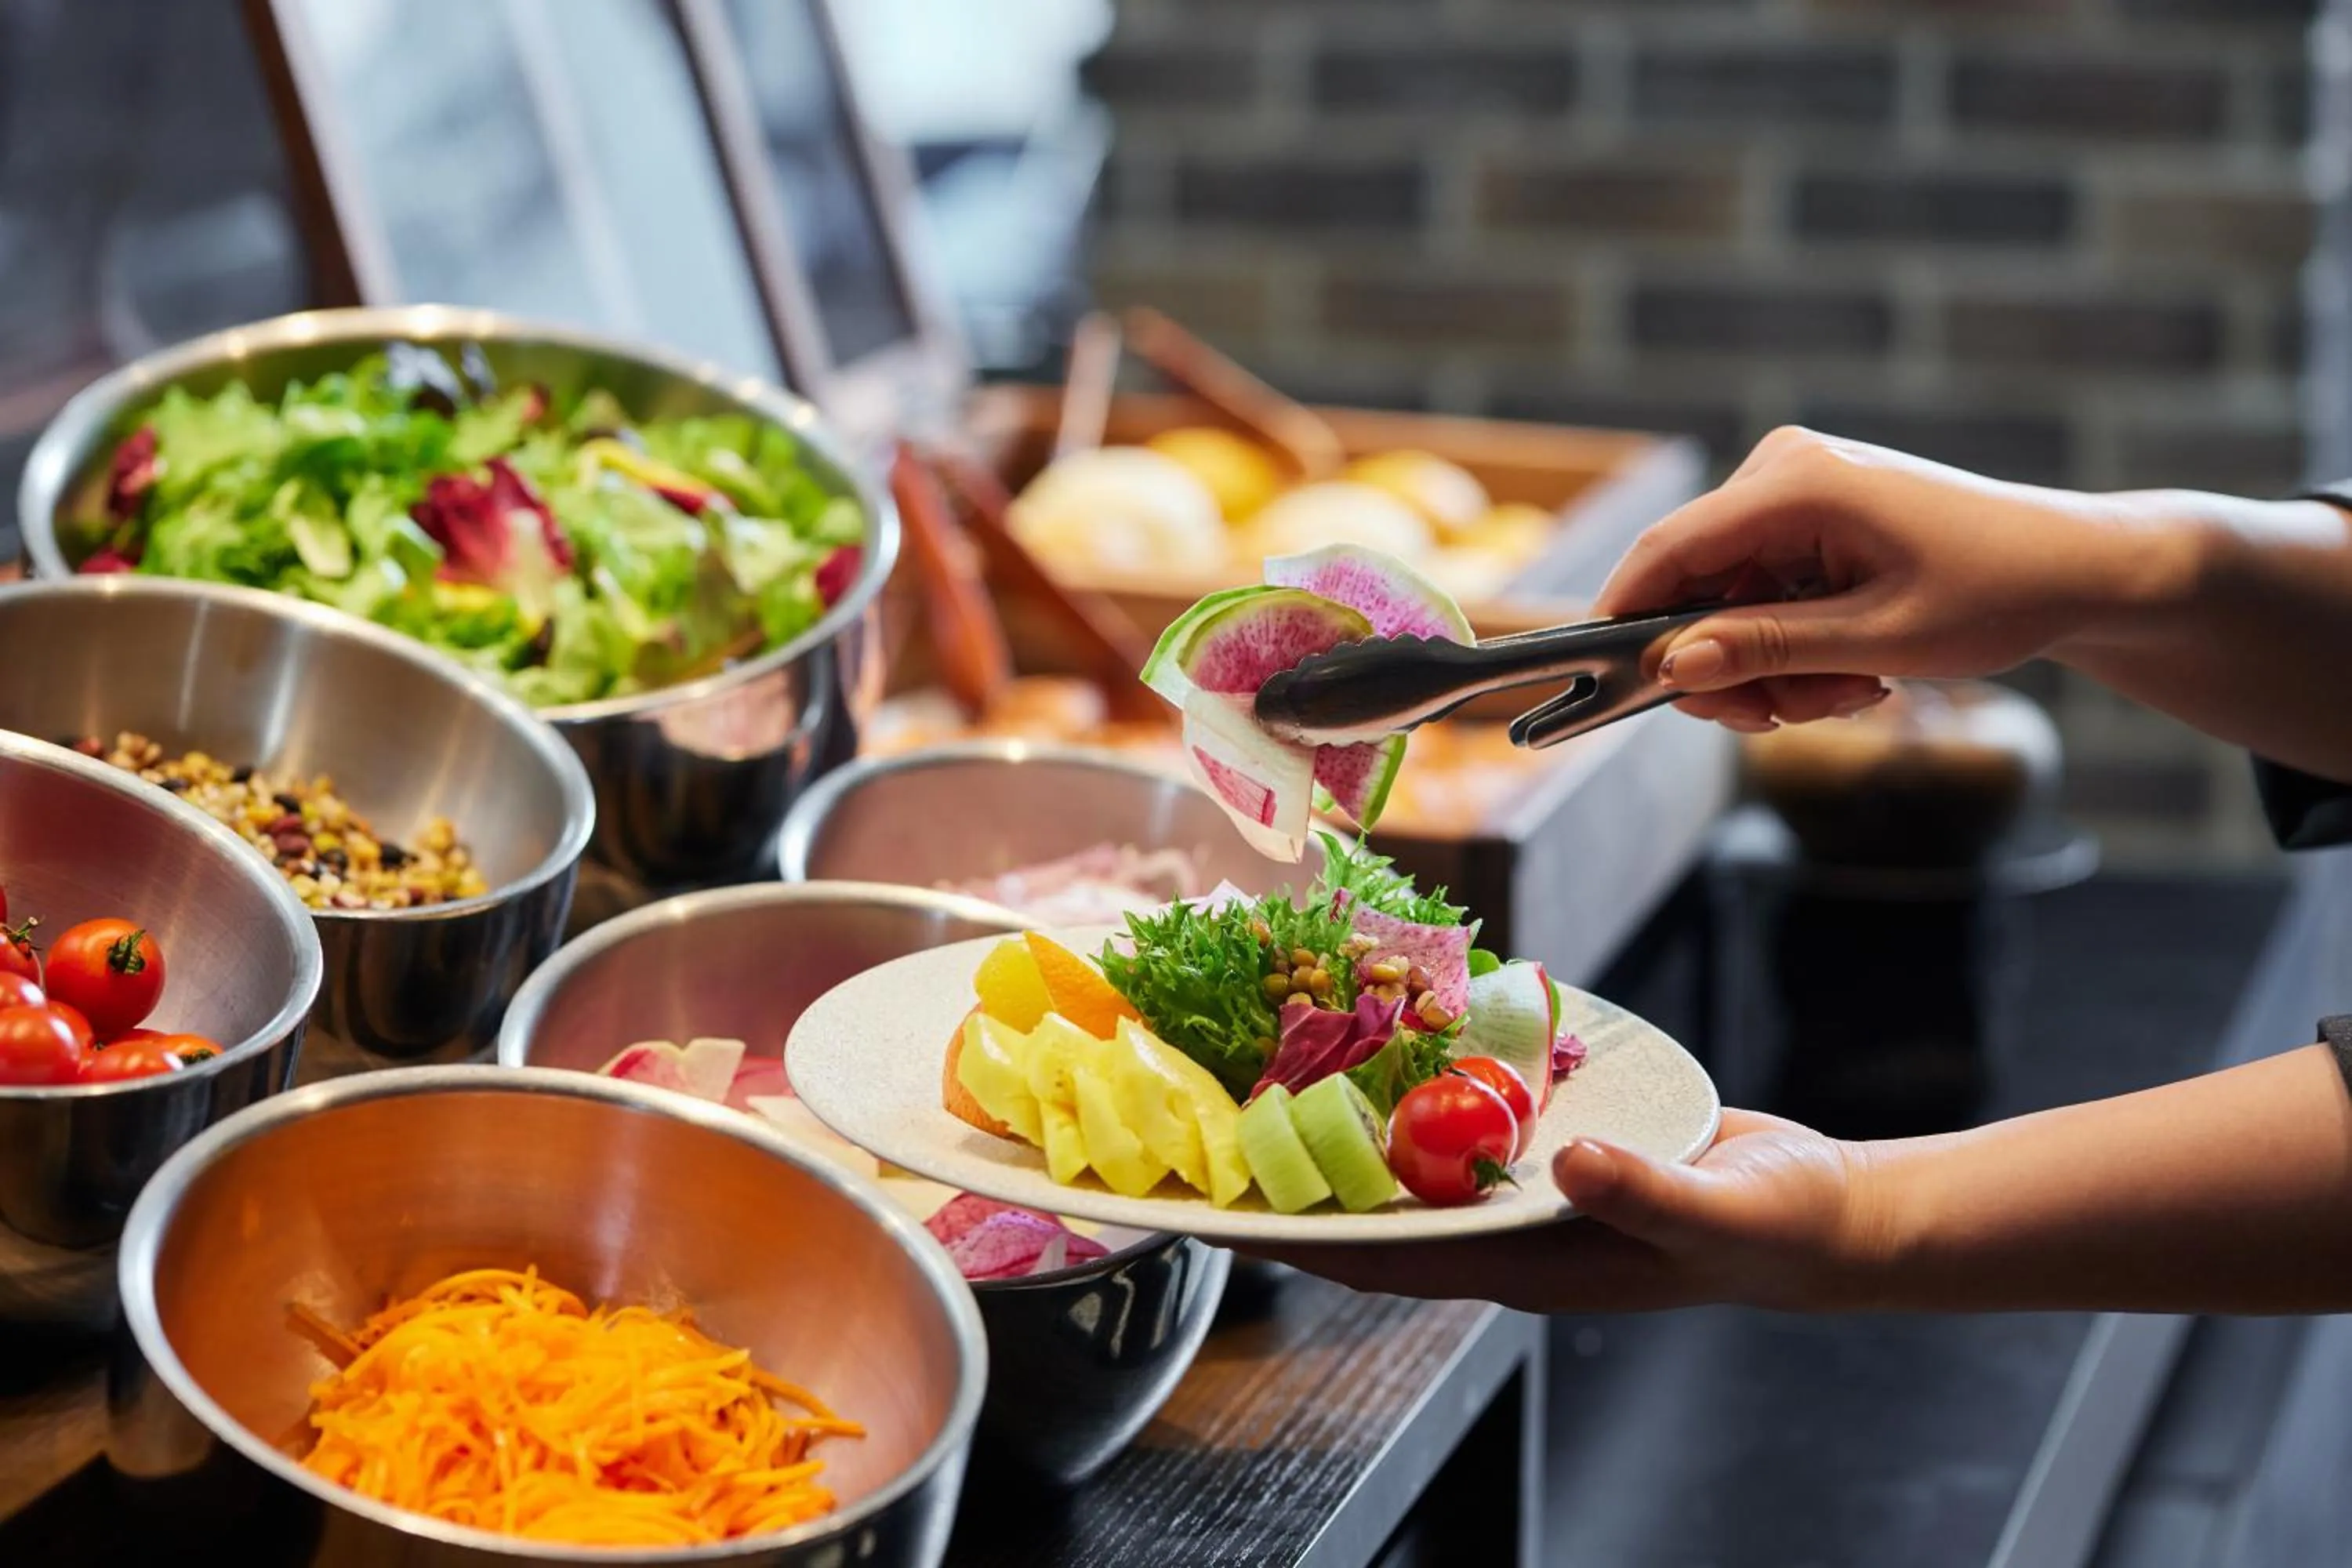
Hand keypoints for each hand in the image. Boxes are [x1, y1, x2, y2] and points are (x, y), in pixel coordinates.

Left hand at [1246, 1110, 1888, 1313]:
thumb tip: (1572, 1165)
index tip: (1231, 1213)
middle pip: (1381, 1205)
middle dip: (1306, 1169)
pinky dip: (1430, 1076)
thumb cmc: (1773, 1228)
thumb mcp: (1715, 1209)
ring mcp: (1526, 1186)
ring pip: (1418, 1153)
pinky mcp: (1552, 1143)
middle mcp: (1508, 1226)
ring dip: (1356, 1114)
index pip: (1390, 1261)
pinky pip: (1471, 1110)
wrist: (1822, 1210)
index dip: (1308, 1241)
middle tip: (1230, 1109)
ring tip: (1283, 1053)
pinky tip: (1397, 1022)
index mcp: (1526, 1261)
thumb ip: (1644, 1192)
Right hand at [1594, 427, 2180, 731]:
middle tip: (1791, 718)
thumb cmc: (1998, 592)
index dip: (1627, 617)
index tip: (1613, 684)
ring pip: (1727, 601)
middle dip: (1732, 665)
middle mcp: (1785, 470)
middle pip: (1694, 585)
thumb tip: (1672, 667)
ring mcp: (1797, 489)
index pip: (1670, 549)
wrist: (2078, 568)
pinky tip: (1850, 671)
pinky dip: (1791, 644)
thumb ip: (1765, 650)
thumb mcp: (1876, 640)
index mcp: (1798, 482)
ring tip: (1849, 695)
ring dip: (1772, 667)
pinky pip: (1761, 592)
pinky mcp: (1811, 514)